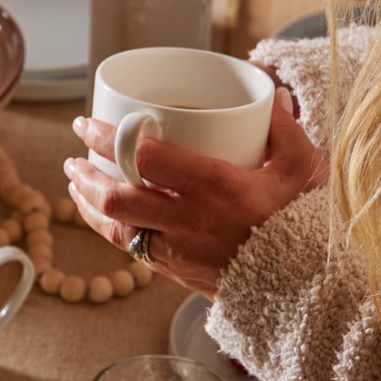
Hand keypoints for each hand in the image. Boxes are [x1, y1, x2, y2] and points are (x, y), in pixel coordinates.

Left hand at [62, 87, 324, 299]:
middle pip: (116, 197)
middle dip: (86, 175)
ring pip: (115, 227)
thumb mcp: (303, 167)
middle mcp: (187, 218)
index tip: (86, 125)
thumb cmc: (304, 222)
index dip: (107, 139)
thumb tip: (273, 93)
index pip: (144, 158)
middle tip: (75, 157)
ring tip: (76, 182)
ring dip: (88, 204)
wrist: (306, 287)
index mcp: (214, 186)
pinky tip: (100, 215)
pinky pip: (129, 248)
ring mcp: (177, 248)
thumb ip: (284, 127)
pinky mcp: (175, 270)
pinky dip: (108, 229)